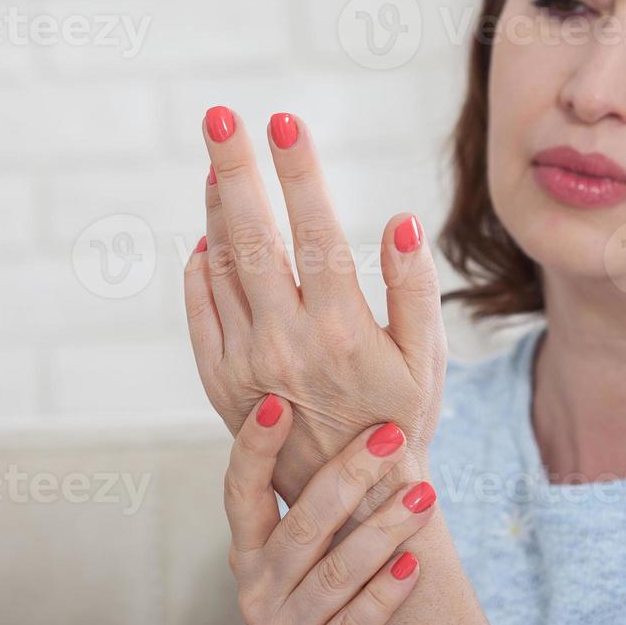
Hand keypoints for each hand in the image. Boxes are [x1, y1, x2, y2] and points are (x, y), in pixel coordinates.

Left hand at [184, 106, 447, 517]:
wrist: (351, 507)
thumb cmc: (402, 421)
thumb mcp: (425, 359)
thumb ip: (414, 289)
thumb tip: (401, 220)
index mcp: (342, 329)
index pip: (315, 229)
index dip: (297, 170)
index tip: (283, 121)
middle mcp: (285, 341)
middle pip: (252, 235)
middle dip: (234, 167)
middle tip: (219, 117)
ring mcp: (244, 363)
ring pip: (221, 265)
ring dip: (218, 209)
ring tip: (220, 165)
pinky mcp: (219, 383)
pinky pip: (200, 309)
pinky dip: (200, 267)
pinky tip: (208, 238)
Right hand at [215, 391, 435, 624]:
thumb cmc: (317, 610)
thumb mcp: (301, 562)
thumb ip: (317, 505)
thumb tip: (361, 423)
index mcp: (249, 555)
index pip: (241, 493)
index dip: (254, 449)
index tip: (276, 401)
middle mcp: (256, 593)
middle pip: (301, 528)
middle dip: (347, 476)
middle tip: (390, 437)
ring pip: (336, 575)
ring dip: (383, 531)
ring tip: (425, 496)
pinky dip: (386, 593)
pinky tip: (415, 564)